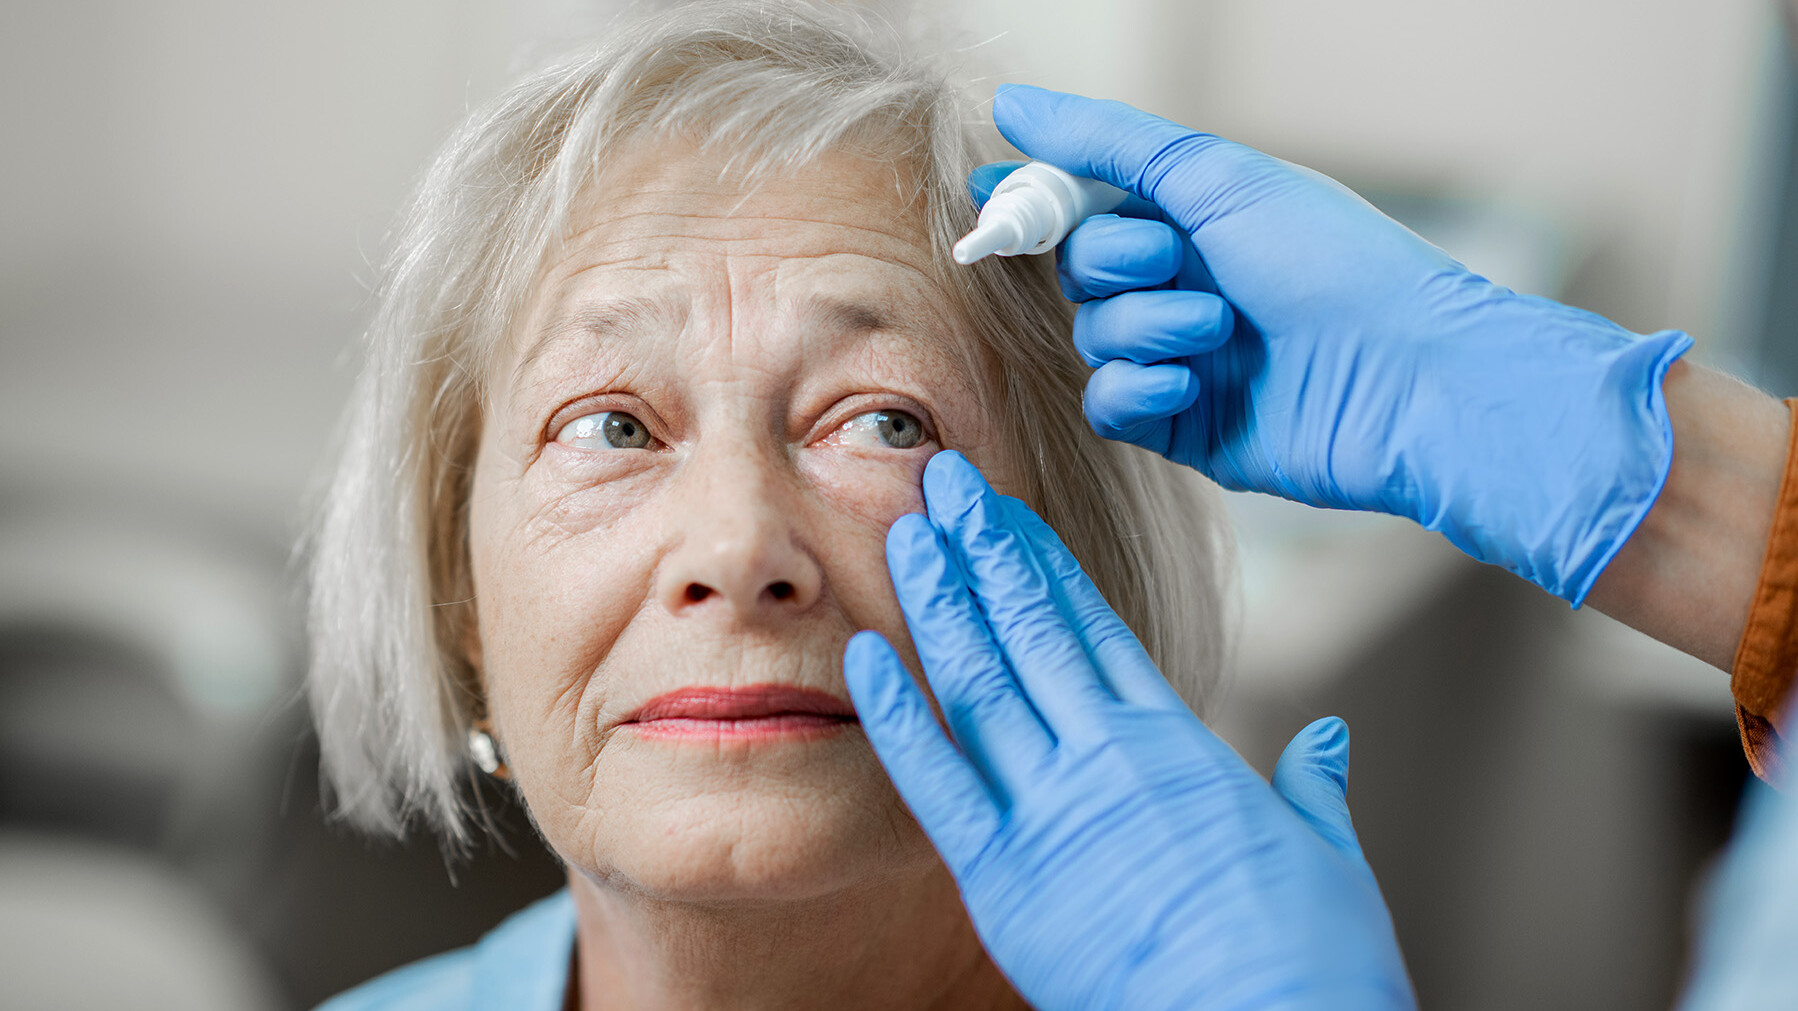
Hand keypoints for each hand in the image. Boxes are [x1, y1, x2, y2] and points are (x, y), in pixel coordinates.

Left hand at [844, 452, 1413, 1010]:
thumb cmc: (1306, 958)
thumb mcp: (1327, 855)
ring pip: (980, 680)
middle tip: (942, 480)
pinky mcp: (1005, 874)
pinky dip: (899, 714)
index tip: (1008, 513)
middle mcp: (1107, 755)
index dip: (1043, 561)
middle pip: (1029, 628)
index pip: (1094, 626)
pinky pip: (936, 781)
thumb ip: (1313, 786)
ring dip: (940, 600)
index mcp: (1176, 743)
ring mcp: (1052, 808)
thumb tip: (1328, 740)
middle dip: (983, 548)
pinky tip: (866, 656)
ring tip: (906, 530)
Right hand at [975, 85, 1691, 604]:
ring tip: (1218, 330)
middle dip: (1112, 262)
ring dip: (1144, 326)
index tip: (995, 198)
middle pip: (1077, 270)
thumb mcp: (1217, 178)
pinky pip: (1108, 404)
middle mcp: (1183, 284)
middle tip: (1172, 259)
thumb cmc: (1337, 265)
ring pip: (1092, 336)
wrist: (1409, 379)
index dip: (1038, 200)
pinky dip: (1136, 389)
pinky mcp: (1181, 426)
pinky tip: (1188, 385)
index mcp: (1194, 218)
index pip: (1086, 203)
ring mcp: (1181, 356)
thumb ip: (1108, 144)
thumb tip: (1012, 105)